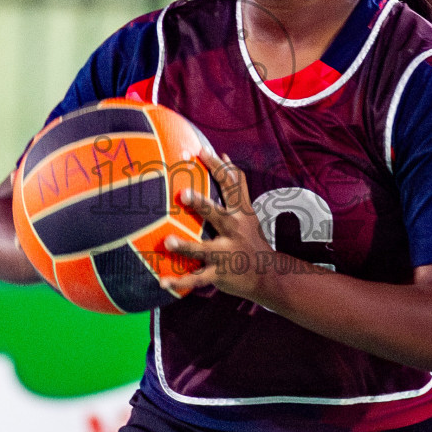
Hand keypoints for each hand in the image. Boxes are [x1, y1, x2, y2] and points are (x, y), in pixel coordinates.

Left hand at [163, 151, 277, 302]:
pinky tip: (162, 281)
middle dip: (201, 205)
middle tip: (182, 194)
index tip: (200, 150)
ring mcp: (227, 254)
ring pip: (205, 249)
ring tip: (167, 241)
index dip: (216, 167)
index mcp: (239, 213)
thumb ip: (236, 185)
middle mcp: (234, 231)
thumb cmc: (250, 238)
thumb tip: (225, 155)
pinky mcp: (220, 274)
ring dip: (186, 246)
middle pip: (217, 215)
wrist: (268, 275)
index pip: (230, 185)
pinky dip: (180, 282)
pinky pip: (198, 279)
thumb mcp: (247, 211)